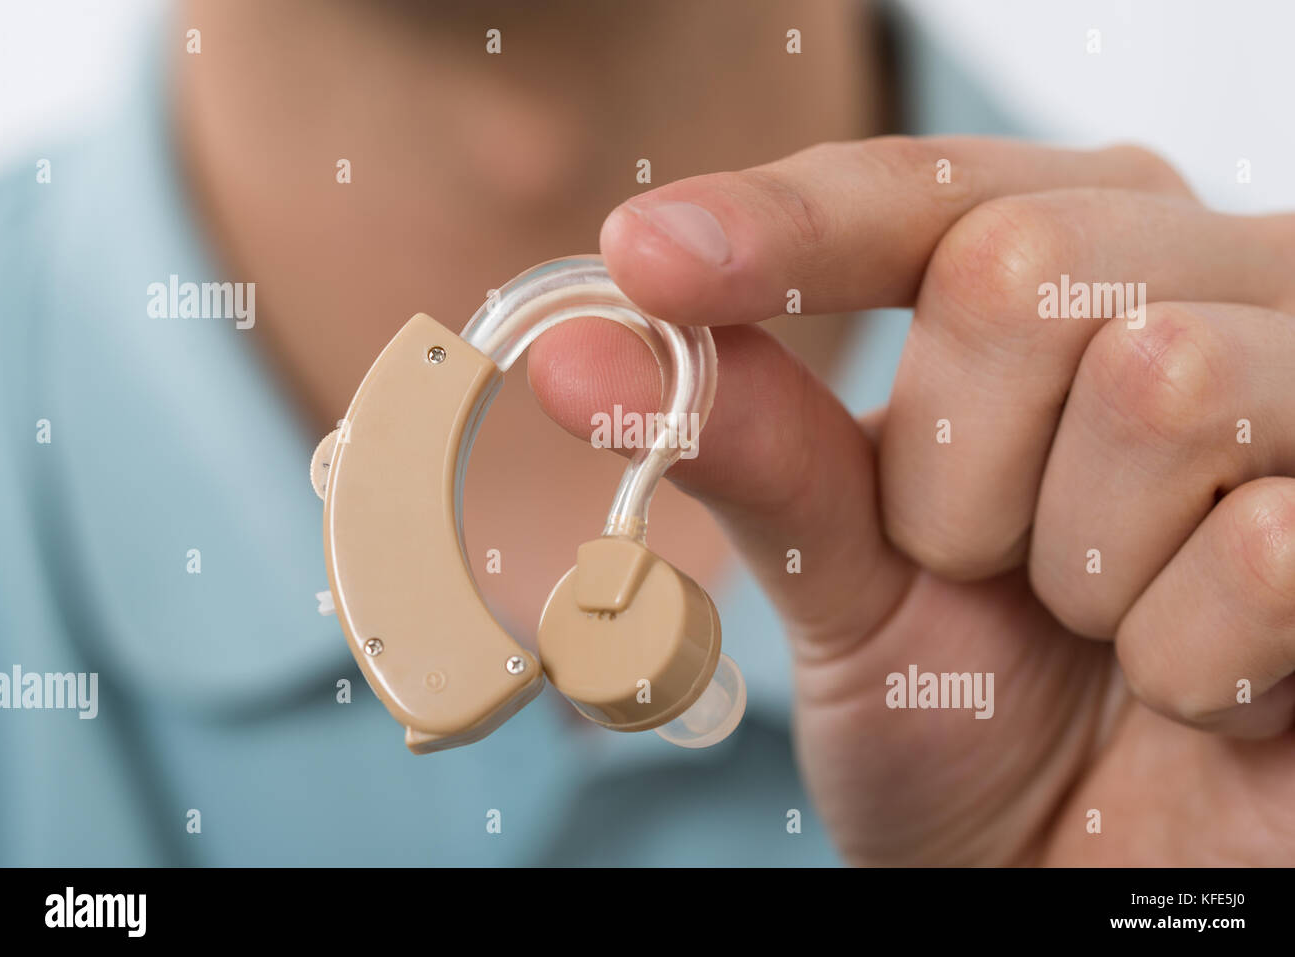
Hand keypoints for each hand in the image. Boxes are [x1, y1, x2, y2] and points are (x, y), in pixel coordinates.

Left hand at [528, 136, 1294, 864]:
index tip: (643, 257)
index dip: (783, 224)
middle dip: (954, 470)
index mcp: (1064, 274)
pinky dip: (1191, 661)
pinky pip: (1269, 546)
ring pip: (1165, 378)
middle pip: (1027, 264)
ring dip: (1077, 564)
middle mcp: (1203, 290)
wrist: (1078, 870)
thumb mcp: (841, 579)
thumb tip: (577, 345)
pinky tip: (1210, 690)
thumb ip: (752, 449)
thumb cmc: (966, 717)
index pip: (919, 194)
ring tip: (1098, 628)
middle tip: (978, 568)